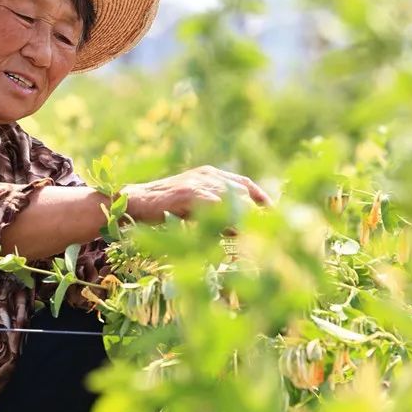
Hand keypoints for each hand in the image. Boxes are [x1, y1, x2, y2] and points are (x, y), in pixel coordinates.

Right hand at [123, 165, 271, 222]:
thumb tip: (241, 229)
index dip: (262, 199)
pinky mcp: (188, 194)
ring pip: (232, 200)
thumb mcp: (196, 206)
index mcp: (212, 174)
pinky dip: (227, 220)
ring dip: (246, 219)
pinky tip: (235, 233)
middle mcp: (208, 175)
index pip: (245, 184)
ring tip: (258, 236)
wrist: (135, 201)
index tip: (276, 215)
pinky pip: (215, 207)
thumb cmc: (164, 208)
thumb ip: (217, 212)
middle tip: (271, 232)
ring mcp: (198, 183)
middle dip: (257, 213)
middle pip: (243, 193)